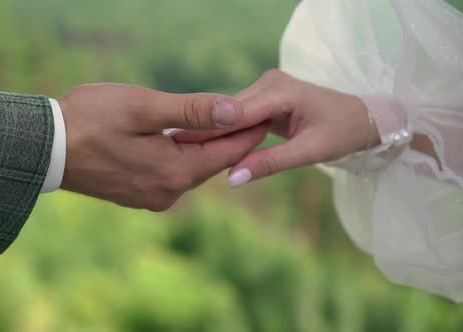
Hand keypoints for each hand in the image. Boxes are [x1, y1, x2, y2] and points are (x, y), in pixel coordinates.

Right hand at [58, 83, 269, 210]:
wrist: (45, 149)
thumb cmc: (90, 120)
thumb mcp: (143, 108)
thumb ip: (191, 111)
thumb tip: (234, 112)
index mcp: (174, 173)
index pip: (226, 153)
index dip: (248, 131)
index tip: (265, 113)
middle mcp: (167, 192)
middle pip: (210, 163)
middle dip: (229, 139)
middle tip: (249, 115)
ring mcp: (151, 197)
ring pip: (190, 168)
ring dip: (204, 146)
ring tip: (221, 122)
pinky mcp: (136, 194)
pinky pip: (171, 173)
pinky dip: (182, 155)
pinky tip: (184, 138)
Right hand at [172, 69, 379, 186]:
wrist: (361, 119)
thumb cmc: (342, 133)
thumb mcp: (309, 152)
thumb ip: (270, 164)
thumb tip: (232, 180)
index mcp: (282, 90)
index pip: (236, 113)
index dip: (207, 130)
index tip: (179, 146)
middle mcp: (270, 82)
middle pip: (228, 112)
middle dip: (205, 133)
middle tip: (174, 153)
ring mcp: (266, 88)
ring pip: (230, 114)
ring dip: (212, 133)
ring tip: (182, 151)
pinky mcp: (264, 98)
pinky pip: (239, 117)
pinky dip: (225, 132)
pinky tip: (204, 146)